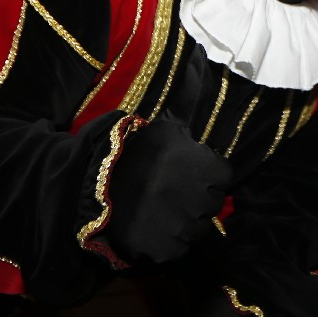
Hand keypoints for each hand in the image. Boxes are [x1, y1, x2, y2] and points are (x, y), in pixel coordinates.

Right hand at [104, 114, 230, 264]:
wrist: (94, 184)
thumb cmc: (134, 152)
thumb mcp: (166, 128)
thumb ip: (190, 114)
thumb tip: (201, 65)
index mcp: (206, 168)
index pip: (223, 175)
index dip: (207, 172)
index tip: (188, 171)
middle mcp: (200, 199)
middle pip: (213, 203)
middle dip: (198, 197)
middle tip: (171, 190)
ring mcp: (183, 228)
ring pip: (198, 228)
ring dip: (185, 220)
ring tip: (160, 208)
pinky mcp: (166, 251)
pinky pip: (179, 248)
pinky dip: (168, 241)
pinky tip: (151, 225)